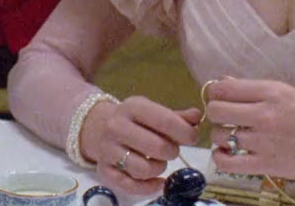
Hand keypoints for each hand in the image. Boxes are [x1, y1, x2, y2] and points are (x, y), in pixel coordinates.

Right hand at [80, 96, 201, 194]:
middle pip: (157, 147)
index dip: (185, 132)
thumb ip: (176, 116)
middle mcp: (117, 126)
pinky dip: (148, 187)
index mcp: (132, 107)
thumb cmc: (133, 120)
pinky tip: (158, 182)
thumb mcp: (151, 111)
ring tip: (159, 162)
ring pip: (143, 169)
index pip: (165, 120)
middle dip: (172, 151)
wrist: (97, 126)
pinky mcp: (104, 169)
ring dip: (159, 169)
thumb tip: (197, 117)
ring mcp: (108, 149)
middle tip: (172, 150)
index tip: (192, 137)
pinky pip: (129, 185)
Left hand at [205, 78, 294, 181]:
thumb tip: (223, 82)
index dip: (215, 93)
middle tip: (226, 118)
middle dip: (215, 112)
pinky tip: (226, 153)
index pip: (223, 88)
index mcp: (271, 93)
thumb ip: (254, 89)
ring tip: (232, 136)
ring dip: (221, 136)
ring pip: (219, 135)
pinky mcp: (266, 165)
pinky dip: (220, 157)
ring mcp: (263, 142)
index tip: (221, 98)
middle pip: (215, 110)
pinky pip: (227, 163)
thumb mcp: (288, 93)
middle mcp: (264, 115)